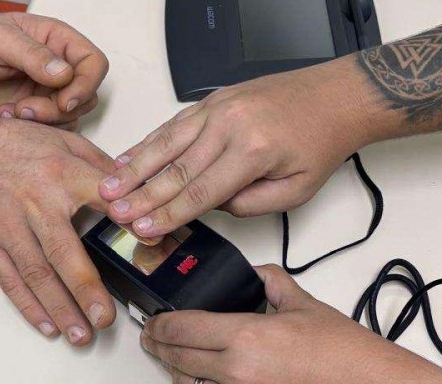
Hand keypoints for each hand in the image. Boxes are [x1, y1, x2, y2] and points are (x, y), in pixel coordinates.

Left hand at [0, 11, 108, 129]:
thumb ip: (32, 55)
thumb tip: (63, 73)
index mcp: (60, 42)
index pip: (95, 64)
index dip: (86, 85)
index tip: (63, 101)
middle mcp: (62, 68)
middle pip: (86, 96)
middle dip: (58, 110)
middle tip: (26, 108)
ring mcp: (52, 91)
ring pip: (71, 116)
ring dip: (44, 121)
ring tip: (13, 110)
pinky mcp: (40, 110)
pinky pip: (53, 128)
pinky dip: (33, 130)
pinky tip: (8, 115)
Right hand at [0, 114, 116, 345]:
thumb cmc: (13, 143)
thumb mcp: (65, 140)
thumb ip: (101, 166)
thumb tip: (135, 189)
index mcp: (60, 174)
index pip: (102, 199)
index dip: (126, 219)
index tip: (149, 242)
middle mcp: (34, 203)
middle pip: (63, 252)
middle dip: (85, 290)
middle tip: (104, 318)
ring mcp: (9, 226)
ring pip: (36, 274)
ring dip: (59, 309)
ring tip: (80, 334)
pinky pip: (9, 279)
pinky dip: (28, 305)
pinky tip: (46, 325)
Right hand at [98, 61, 375, 237]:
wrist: (333, 97)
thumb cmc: (318, 141)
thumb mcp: (295, 191)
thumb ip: (249, 205)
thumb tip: (210, 207)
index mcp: (251, 152)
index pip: (199, 192)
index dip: (166, 214)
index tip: (142, 228)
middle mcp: (229, 125)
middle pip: (174, 168)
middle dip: (140, 194)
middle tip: (112, 212)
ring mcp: (217, 108)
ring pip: (166, 142)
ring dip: (134, 167)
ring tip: (108, 187)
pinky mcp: (212, 100)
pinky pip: (173, 124)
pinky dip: (148, 141)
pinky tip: (129, 156)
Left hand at [139, 265, 440, 383]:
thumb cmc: (347, 357)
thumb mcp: (304, 304)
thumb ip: (271, 282)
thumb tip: (255, 275)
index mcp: (246, 337)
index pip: (181, 328)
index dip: (159, 323)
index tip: (154, 320)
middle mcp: (237, 374)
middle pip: (176, 358)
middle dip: (159, 345)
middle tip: (153, 336)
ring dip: (177, 371)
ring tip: (176, 358)